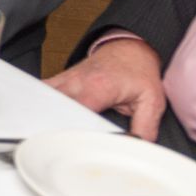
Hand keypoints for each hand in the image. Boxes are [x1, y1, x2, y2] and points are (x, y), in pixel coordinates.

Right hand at [45, 36, 166, 139]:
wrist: (129, 48)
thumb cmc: (139, 72)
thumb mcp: (152, 101)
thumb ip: (145, 127)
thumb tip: (138, 146)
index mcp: (99, 87)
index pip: (76, 112)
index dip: (74, 130)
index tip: (77, 142)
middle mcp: (78, 81)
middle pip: (56, 108)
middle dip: (58, 126)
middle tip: (65, 143)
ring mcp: (66, 78)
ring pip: (46, 99)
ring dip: (48, 115)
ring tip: (52, 132)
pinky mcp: (61, 78)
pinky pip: (45, 91)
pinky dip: (43, 103)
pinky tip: (46, 115)